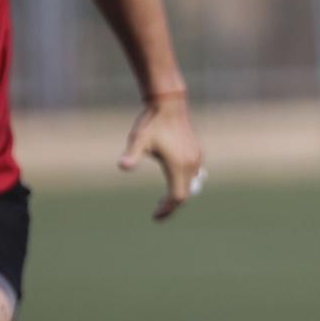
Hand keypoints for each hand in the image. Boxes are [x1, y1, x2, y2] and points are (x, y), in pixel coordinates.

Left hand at [120, 89, 204, 219]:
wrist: (168, 104)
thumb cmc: (151, 122)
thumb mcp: (138, 140)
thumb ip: (131, 155)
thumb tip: (122, 166)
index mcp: (177, 166)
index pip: (176, 197)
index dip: (167, 209)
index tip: (155, 216)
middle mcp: (191, 165)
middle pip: (185, 195)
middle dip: (172, 205)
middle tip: (157, 211)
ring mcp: (196, 158)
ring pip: (192, 186)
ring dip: (179, 194)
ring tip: (164, 199)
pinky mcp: (198, 153)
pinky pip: (195, 175)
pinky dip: (184, 183)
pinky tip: (172, 179)